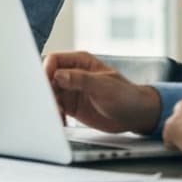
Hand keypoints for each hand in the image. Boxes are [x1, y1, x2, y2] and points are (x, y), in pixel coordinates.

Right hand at [44, 51, 161, 133]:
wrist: (135, 116)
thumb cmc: (126, 95)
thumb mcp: (104, 86)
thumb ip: (81, 79)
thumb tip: (59, 75)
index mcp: (80, 62)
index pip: (54, 60)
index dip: (46, 70)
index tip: (45, 83)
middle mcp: (72, 74)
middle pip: (48, 78)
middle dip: (46, 91)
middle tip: (49, 103)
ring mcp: (71, 90)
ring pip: (50, 94)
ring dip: (49, 104)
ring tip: (57, 115)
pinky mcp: (71, 105)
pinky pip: (55, 107)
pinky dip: (54, 114)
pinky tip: (61, 121)